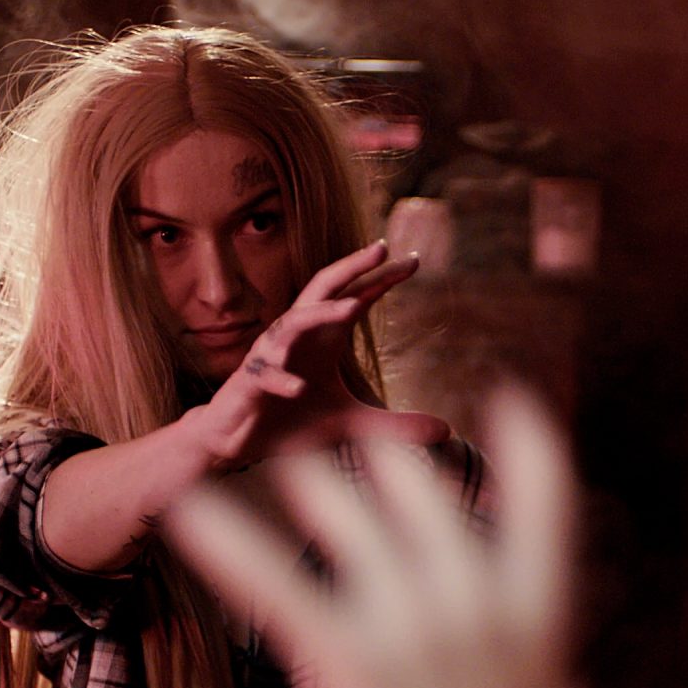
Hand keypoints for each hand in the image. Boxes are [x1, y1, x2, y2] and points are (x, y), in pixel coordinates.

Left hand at [162, 388, 609, 687]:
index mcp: (536, 619)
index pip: (546, 505)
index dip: (530, 449)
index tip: (514, 402)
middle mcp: (473, 602)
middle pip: (426, 499)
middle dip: (391, 470)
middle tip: (365, 450)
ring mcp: (406, 622)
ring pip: (348, 519)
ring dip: (315, 486)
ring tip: (289, 465)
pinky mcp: (342, 654)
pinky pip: (275, 584)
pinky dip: (230, 545)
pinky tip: (187, 513)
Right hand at [184, 240, 445, 468]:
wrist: (241, 439)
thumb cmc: (292, 419)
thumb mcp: (351, 423)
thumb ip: (395, 425)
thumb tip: (447, 432)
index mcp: (323, 338)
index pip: (356, 298)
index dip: (382, 279)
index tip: (415, 261)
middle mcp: (297, 337)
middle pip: (323, 290)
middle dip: (351, 267)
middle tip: (381, 249)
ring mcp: (271, 356)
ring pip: (292, 323)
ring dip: (321, 314)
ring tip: (352, 309)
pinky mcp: (250, 383)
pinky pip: (265, 375)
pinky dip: (282, 379)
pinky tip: (299, 388)